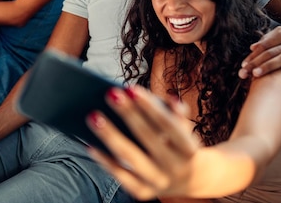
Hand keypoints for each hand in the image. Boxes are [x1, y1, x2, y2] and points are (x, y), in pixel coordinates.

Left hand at [87, 86, 198, 200]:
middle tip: (109, 94)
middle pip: (148, 138)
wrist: (190, 179)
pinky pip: (120, 176)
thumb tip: (168, 98)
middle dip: (128, 114)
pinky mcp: (143, 192)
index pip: (169, 125)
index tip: (130, 88)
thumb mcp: (184, 127)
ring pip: (131, 158)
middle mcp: (176, 168)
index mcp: (189, 149)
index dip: (150, 107)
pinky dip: (105, 160)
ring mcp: (159, 182)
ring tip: (93, 116)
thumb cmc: (179, 142)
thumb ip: (176, 111)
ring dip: (110, 136)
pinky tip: (90, 144)